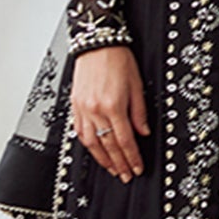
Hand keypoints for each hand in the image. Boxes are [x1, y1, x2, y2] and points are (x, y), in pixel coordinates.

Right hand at [71, 45, 149, 183]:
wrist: (97, 43)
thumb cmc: (117, 59)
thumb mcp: (137, 84)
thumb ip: (139, 112)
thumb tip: (143, 132)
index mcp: (113, 105)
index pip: (125, 140)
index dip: (132, 157)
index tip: (137, 168)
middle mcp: (96, 110)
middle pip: (108, 145)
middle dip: (119, 164)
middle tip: (126, 175)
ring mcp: (83, 109)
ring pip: (92, 142)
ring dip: (102, 159)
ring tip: (112, 169)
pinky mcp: (75, 105)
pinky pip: (80, 131)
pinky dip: (88, 144)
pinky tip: (94, 151)